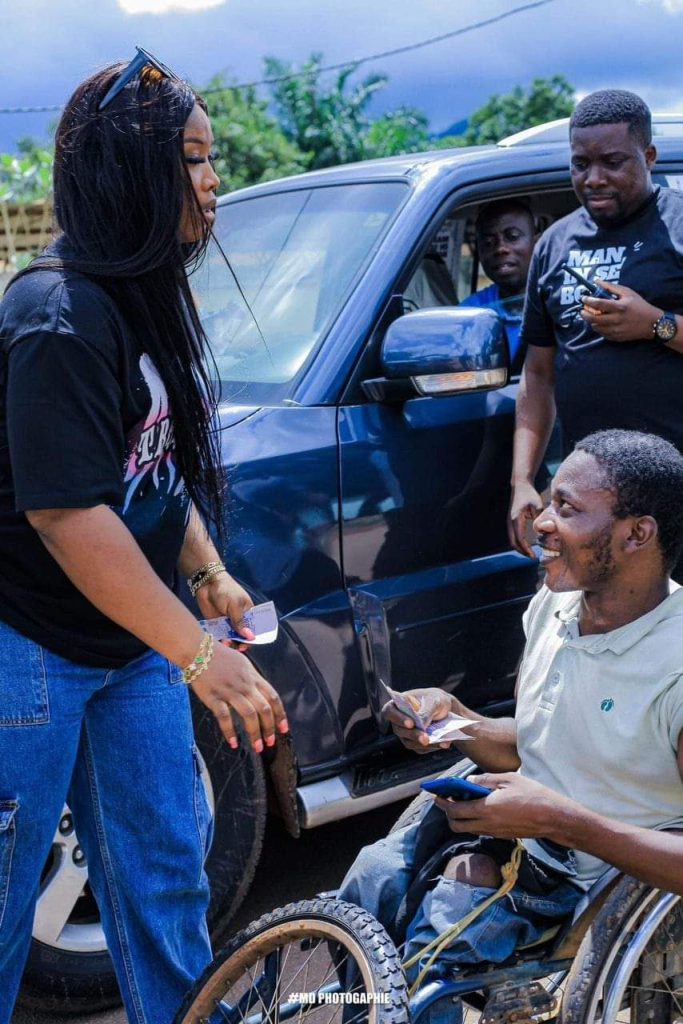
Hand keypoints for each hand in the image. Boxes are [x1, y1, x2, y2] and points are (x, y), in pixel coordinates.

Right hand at [190, 640, 287, 751]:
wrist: (198, 650)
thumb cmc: (219, 656)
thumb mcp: (242, 662)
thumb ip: (252, 678)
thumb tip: (260, 694)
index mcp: (253, 676)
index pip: (273, 697)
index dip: (280, 714)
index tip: (283, 728)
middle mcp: (245, 684)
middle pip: (264, 708)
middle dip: (270, 728)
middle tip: (270, 743)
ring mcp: (230, 691)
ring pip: (249, 714)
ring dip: (255, 733)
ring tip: (257, 747)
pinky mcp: (214, 697)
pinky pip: (225, 717)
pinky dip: (230, 732)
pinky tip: (233, 743)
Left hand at [196, 573, 254, 648]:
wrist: (207, 584)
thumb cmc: (225, 590)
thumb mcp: (234, 605)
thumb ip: (240, 622)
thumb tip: (250, 637)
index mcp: (248, 613)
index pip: (254, 629)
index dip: (253, 638)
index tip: (248, 644)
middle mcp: (239, 620)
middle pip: (243, 637)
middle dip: (241, 643)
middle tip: (237, 647)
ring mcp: (228, 623)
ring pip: (231, 639)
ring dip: (231, 643)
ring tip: (226, 643)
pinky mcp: (217, 625)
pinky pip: (221, 636)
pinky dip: (221, 641)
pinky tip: (221, 642)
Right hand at [383, 687, 451, 752]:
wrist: (446, 709)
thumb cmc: (435, 699)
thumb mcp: (433, 701)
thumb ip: (425, 712)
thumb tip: (421, 725)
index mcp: (399, 704)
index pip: (389, 711)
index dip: (397, 718)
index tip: (411, 723)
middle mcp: (399, 720)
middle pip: (399, 730)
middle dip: (414, 735)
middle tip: (425, 738)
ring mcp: (406, 733)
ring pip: (409, 742)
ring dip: (423, 744)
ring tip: (440, 742)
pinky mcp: (415, 742)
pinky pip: (420, 749)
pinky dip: (433, 747)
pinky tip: (444, 743)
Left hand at [433, 772, 574, 839]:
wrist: (553, 817)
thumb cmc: (533, 795)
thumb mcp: (508, 779)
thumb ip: (486, 779)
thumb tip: (469, 780)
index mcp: (486, 809)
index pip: (455, 811)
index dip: (443, 803)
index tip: (436, 795)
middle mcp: (487, 824)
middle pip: (457, 824)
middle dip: (448, 813)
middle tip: (447, 799)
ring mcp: (494, 832)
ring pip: (468, 829)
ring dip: (460, 818)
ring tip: (463, 802)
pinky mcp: (502, 835)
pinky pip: (480, 830)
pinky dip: (473, 821)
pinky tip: (479, 808)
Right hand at [508, 481, 542, 556]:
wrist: (520, 486)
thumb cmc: (529, 494)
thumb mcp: (537, 505)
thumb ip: (540, 518)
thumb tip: (545, 531)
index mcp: (516, 519)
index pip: (520, 539)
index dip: (526, 549)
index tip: (533, 555)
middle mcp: (511, 522)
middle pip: (513, 542)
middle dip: (522, 551)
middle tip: (532, 557)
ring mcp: (509, 522)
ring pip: (512, 540)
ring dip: (519, 547)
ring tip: (530, 552)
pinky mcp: (511, 521)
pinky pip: (513, 536)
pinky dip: (518, 542)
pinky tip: (526, 544)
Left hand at [580, 280, 660, 342]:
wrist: (651, 323)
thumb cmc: (639, 305)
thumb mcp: (627, 292)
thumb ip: (611, 287)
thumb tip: (596, 281)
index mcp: (619, 307)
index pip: (598, 304)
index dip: (588, 301)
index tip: (583, 298)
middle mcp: (616, 320)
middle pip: (593, 319)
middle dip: (584, 314)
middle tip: (582, 310)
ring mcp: (615, 330)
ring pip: (596, 327)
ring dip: (591, 321)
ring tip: (592, 315)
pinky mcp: (616, 338)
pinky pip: (602, 333)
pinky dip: (598, 327)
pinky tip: (601, 322)